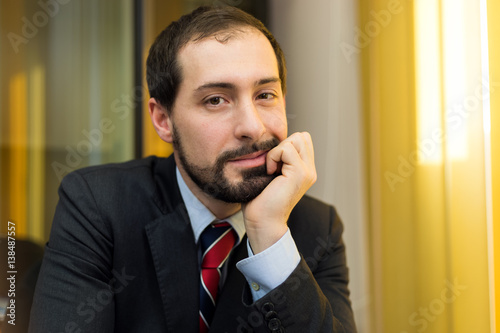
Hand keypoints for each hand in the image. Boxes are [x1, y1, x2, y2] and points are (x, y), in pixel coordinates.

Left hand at [242, 132, 316, 253]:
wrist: (263, 222)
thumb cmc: (260, 201)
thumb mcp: (272, 175)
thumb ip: (278, 159)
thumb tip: (268, 142)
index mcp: (305, 170)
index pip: (302, 140)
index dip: (285, 145)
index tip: (273, 164)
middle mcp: (310, 170)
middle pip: (302, 136)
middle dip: (283, 145)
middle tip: (273, 165)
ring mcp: (307, 172)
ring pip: (296, 139)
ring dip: (278, 150)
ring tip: (271, 169)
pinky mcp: (299, 173)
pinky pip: (286, 149)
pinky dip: (273, 156)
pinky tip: (269, 172)